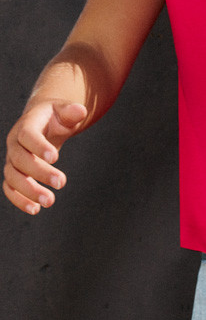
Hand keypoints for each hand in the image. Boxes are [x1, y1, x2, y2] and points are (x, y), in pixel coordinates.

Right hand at [3, 100, 86, 214]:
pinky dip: (19, 200)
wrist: (42, 122)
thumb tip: (81, 111)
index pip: (27, 135)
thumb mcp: (65, 110)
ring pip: (13, 177)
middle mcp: (15, 143)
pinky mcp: (13, 173)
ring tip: (49, 201)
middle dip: (39, 173)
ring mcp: (11, 159)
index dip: (38, 146)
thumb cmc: (56, 117)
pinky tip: (35, 209)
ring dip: (29, 191)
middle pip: (20, 160)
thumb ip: (71, 111)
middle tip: (61, 182)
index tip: (55, 158)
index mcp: (26, 124)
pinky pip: (10, 188)